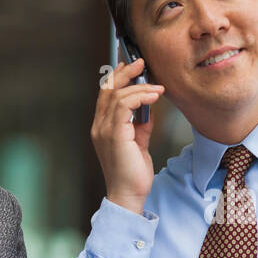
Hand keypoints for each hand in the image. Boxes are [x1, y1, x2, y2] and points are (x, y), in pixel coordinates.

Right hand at [92, 57, 162, 214]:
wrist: (129, 194)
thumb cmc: (133, 173)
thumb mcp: (139, 143)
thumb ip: (140, 125)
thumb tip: (148, 108)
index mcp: (102, 127)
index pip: (106, 94)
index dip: (117, 77)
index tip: (132, 66)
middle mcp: (99, 126)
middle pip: (107, 89)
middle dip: (124, 72)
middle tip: (141, 62)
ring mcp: (104, 130)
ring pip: (117, 95)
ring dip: (139, 86)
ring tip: (157, 86)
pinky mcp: (115, 134)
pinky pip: (124, 106)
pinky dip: (140, 97)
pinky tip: (154, 96)